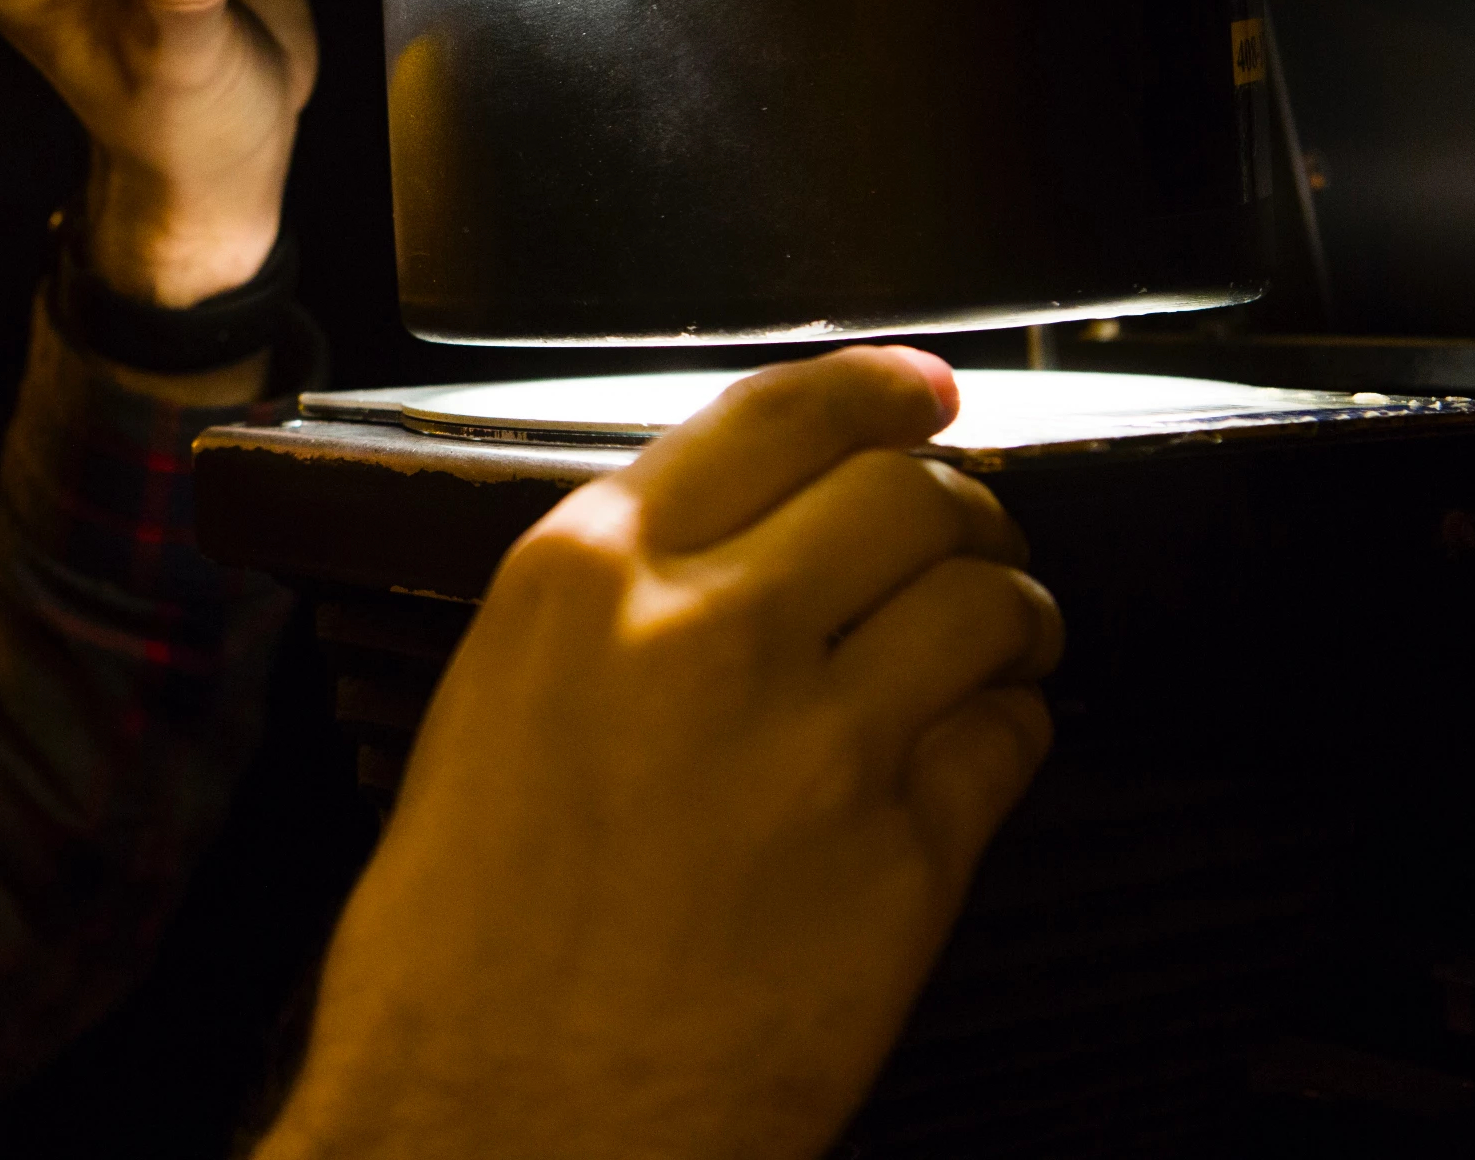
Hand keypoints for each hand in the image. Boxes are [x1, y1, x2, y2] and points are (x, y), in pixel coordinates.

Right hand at [260, 348, 1061, 1159]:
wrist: (493, 1124)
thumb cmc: (461, 946)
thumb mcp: (494, 708)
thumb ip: (612, 604)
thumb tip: (737, 546)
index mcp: (584, 580)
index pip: (777, 414)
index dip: (878, 389)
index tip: (923, 390)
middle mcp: (707, 633)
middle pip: (908, 490)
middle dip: (957, 504)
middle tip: (962, 536)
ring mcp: (818, 744)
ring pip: (987, 598)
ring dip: (1006, 609)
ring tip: (994, 641)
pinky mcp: (904, 861)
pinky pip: (1013, 740)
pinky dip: (1010, 730)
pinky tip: (969, 756)